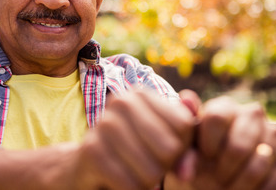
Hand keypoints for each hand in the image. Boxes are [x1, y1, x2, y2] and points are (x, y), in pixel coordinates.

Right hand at [73, 91, 196, 189]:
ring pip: (151, 171)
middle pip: (170, 149)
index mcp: (141, 94)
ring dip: (147, 182)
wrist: (88, 166)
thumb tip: (187, 173)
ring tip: (134, 173)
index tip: (163, 150)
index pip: (184, 125)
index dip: (181, 147)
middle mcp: (122, 101)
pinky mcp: (91, 151)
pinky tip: (121, 183)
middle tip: (147, 165)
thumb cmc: (134, 153)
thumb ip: (184, 152)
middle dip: (164, 167)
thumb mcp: (164, 146)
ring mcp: (104, 123)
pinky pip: (130, 185)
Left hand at [171, 96, 275, 189]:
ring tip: (229, 187)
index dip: (208, 145)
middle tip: (216, 180)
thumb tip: (187, 97)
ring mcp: (275, 132)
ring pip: (259, 163)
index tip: (203, 158)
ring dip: (241, 184)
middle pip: (238, 145)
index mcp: (225, 106)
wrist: (221, 178)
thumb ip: (186, 124)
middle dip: (223, 170)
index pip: (216, 119)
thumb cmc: (200, 160)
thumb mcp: (187, 145)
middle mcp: (252, 113)